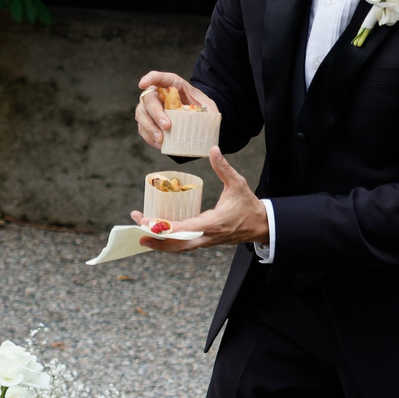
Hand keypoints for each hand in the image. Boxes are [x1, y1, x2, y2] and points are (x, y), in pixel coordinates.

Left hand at [131, 146, 266, 252]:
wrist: (262, 225)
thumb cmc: (249, 204)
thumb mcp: (238, 184)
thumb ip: (224, 168)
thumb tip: (213, 149)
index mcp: (214, 223)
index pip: (185, 228)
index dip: (165, 227)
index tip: (147, 221)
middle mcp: (208, 236)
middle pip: (177, 244)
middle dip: (156, 239)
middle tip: (136, 229)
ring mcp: (206, 241)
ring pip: (180, 248)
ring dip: (160, 243)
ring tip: (140, 235)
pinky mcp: (206, 242)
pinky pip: (185, 245)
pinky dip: (170, 243)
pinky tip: (157, 235)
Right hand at [133, 70, 214, 152]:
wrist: (194, 115)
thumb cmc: (197, 106)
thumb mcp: (206, 104)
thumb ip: (210, 109)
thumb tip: (213, 119)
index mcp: (170, 84)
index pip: (156, 77)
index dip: (148, 79)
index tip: (142, 85)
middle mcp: (156, 94)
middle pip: (148, 99)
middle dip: (156, 114)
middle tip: (166, 126)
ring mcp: (148, 108)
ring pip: (141, 115)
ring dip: (150, 128)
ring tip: (161, 139)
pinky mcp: (147, 121)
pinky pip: (142, 129)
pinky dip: (149, 137)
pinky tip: (159, 143)